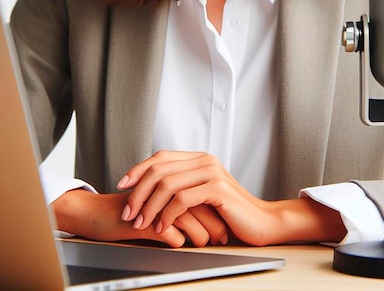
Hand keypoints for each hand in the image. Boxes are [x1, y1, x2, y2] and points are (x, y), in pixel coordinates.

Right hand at [51, 189, 226, 247]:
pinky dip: (178, 241)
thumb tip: (209, 226)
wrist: (100, 215)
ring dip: (200, 236)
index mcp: (173, 183)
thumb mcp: (160, 208)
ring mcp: (156, 204)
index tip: (224, 230)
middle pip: (201, 206)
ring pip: (190, 220)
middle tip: (220, 240)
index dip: (216, 214)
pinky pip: (170, 233)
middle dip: (214, 226)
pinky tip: (179, 244)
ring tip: (206, 245)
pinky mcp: (145, 220)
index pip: (204, 196)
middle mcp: (167, 189)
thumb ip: (182, 209)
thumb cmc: (132, 212)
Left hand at [116, 150, 345, 245]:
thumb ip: (183, 188)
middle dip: (138, 192)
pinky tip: (162, 228)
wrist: (262, 222)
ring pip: (168, 184)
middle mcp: (204, 160)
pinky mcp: (217, 188)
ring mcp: (211, 172)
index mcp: (199, 158)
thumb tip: (150, 192)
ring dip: (149, 206)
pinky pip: (183, 199)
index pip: (160, 157)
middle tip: (128, 212)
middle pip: (159, 169)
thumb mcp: (203, 196)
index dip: (138, 169)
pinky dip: (167, 214)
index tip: (121, 186)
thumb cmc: (231, 213)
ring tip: (140, 224)